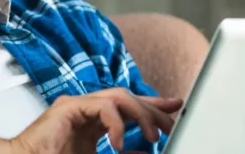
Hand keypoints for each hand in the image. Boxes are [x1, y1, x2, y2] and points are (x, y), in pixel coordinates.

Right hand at [10, 88, 182, 153]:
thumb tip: (146, 153)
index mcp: (92, 123)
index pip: (128, 108)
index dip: (153, 106)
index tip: (176, 108)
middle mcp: (85, 109)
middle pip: (128, 98)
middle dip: (154, 109)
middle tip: (172, 125)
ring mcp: (76, 106)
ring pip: (118, 96)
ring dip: (141, 114)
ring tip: (153, 136)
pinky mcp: (68, 107)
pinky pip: (102, 106)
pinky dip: (117, 123)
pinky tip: (118, 142)